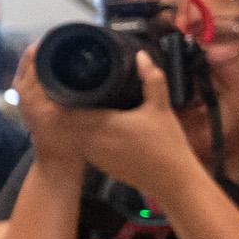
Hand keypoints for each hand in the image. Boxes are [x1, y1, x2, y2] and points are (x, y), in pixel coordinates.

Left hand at [11, 42, 201, 203]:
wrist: (172, 183)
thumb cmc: (167, 145)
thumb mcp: (161, 108)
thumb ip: (152, 79)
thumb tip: (141, 56)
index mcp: (102, 125)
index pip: (69, 107)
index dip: (65, 93)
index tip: (67, 78)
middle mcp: (91, 141)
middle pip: (66, 119)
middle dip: (67, 103)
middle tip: (71, 84)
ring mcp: (93, 155)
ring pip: (72, 132)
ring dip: (73, 118)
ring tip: (78, 99)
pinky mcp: (99, 164)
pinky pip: (82, 143)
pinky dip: (83, 132)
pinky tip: (91, 121)